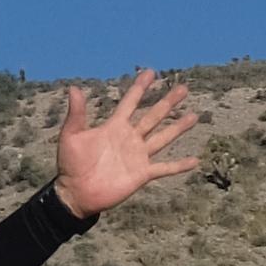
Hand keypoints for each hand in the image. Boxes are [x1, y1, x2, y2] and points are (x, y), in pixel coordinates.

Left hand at [54, 68, 200, 218]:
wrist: (76, 193)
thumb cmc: (70, 165)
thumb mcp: (71, 136)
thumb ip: (76, 114)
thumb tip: (74, 88)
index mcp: (114, 126)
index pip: (130, 102)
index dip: (140, 87)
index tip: (151, 72)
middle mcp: (130, 138)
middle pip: (153, 116)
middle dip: (167, 102)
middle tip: (183, 88)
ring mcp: (138, 156)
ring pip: (163, 137)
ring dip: (178, 127)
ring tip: (194, 116)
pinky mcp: (142, 174)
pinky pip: (165, 168)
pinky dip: (179, 165)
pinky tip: (195, 160)